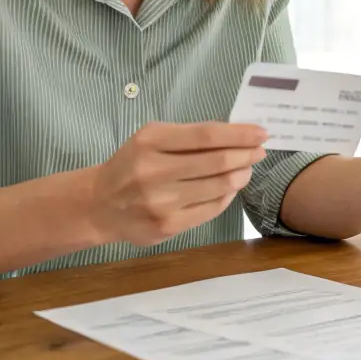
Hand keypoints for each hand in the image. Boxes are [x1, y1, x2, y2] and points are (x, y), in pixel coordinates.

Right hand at [84, 121, 267, 246]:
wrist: (99, 205)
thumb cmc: (131, 165)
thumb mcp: (151, 139)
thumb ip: (188, 136)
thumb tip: (236, 135)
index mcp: (150, 141)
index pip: (206, 135)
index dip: (239, 134)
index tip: (261, 133)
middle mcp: (153, 171)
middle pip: (216, 161)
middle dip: (245, 155)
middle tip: (260, 151)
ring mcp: (160, 201)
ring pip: (217, 186)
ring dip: (240, 175)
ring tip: (247, 169)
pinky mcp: (167, 226)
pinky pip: (210, 209)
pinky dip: (226, 196)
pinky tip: (230, 189)